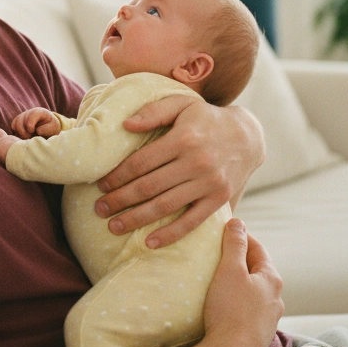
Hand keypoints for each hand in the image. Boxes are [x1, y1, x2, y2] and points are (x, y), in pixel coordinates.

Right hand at [11, 108, 61, 138]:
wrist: (47, 127)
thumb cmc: (50, 127)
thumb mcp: (53, 128)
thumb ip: (46, 129)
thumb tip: (37, 131)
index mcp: (39, 112)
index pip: (31, 115)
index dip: (29, 125)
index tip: (32, 131)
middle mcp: (29, 112)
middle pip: (20, 120)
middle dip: (24, 132)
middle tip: (30, 138)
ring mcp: (22, 117)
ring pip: (15, 124)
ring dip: (20, 134)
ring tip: (28, 138)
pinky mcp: (17, 122)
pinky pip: (13, 127)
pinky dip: (17, 134)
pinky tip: (24, 137)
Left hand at [95, 96, 264, 248]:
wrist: (248, 136)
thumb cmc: (206, 119)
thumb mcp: (182, 104)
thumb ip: (154, 111)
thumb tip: (126, 124)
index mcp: (184, 138)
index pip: (142, 161)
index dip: (117, 175)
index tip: (100, 185)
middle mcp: (197, 161)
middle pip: (149, 186)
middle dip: (120, 200)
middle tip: (99, 209)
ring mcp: (210, 183)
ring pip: (166, 206)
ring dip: (137, 219)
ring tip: (114, 226)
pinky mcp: (220, 199)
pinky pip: (192, 221)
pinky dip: (171, 234)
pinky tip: (150, 242)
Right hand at [201, 218, 283, 346]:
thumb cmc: (231, 310)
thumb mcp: (230, 270)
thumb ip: (234, 244)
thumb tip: (238, 223)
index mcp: (272, 279)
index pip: (257, 248)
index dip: (240, 237)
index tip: (223, 232)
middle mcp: (276, 298)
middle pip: (256, 271)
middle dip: (238, 261)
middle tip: (216, 255)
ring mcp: (268, 320)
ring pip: (252, 293)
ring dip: (237, 284)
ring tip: (217, 281)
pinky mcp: (257, 336)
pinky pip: (247, 311)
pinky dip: (236, 303)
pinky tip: (222, 307)